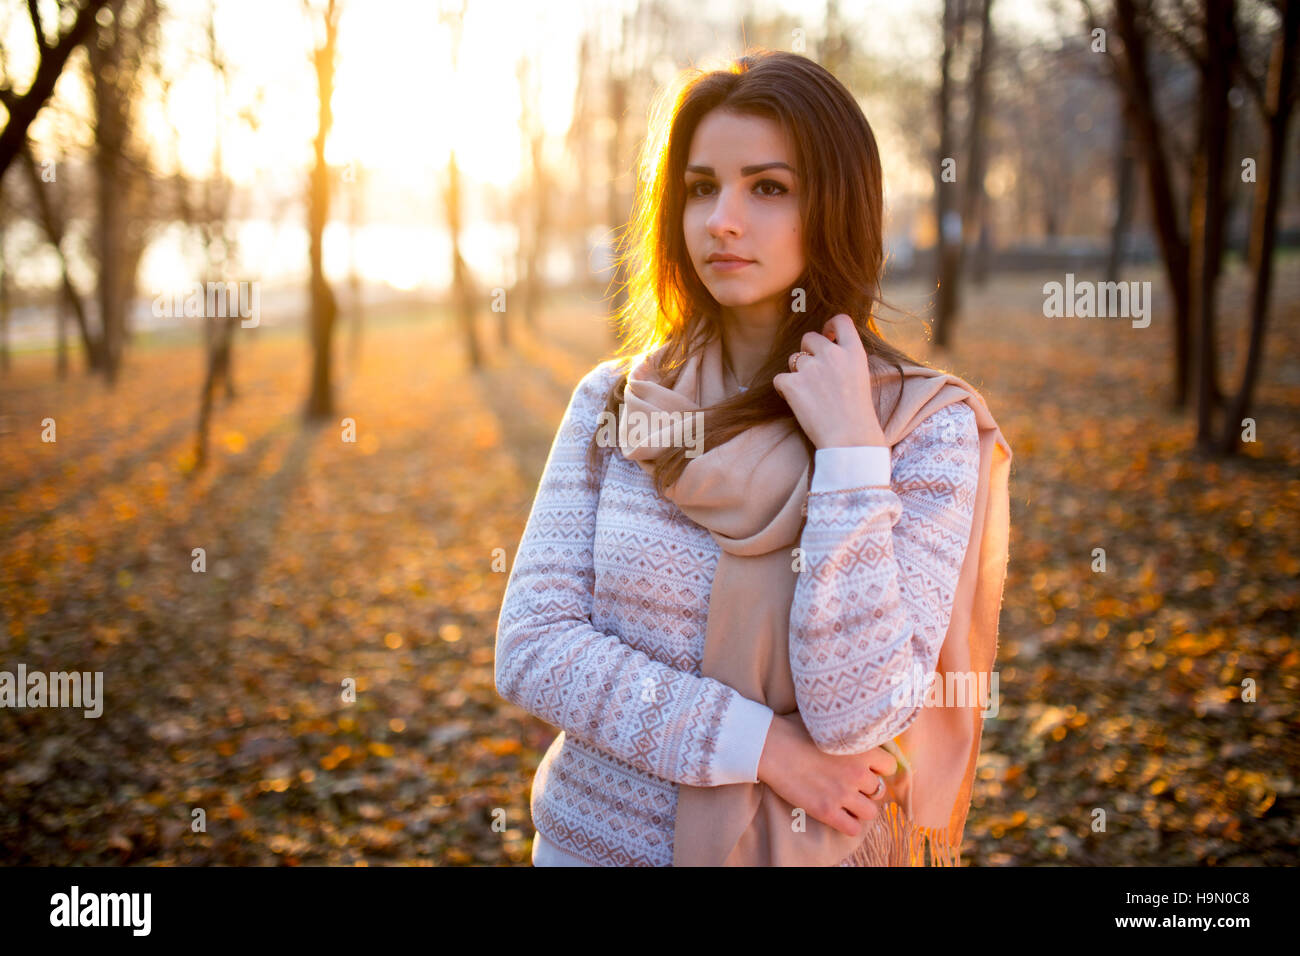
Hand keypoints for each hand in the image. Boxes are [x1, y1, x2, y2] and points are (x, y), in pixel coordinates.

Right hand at [757, 712, 898, 837]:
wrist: (770, 746)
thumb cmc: (794, 729)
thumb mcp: (829, 724)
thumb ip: (848, 732)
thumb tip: (855, 730)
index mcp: (862, 749)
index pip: (889, 766)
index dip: (877, 768)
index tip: (865, 768)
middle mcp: (857, 773)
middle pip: (879, 790)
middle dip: (866, 788)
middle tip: (851, 784)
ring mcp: (843, 794)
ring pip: (870, 812)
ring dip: (860, 808)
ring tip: (846, 801)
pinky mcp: (827, 810)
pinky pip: (853, 828)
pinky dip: (849, 824)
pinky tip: (839, 815)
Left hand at [772, 314, 886, 448]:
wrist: (850, 440)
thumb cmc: (857, 415)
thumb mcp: (861, 378)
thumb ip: (845, 360)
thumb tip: (827, 350)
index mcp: (854, 352)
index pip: (841, 321)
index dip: (830, 325)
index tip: (827, 334)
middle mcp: (832, 354)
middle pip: (809, 338)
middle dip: (808, 352)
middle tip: (813, 374)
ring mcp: (811, 368)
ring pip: (793, 359)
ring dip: (796, 372)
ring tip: (810, 394)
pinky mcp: (793, 384)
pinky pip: (780, 379)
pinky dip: (784, 389)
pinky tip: (797, 402)